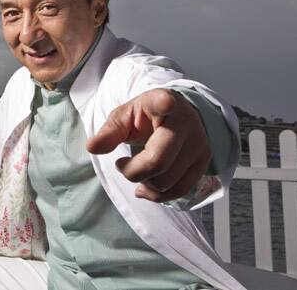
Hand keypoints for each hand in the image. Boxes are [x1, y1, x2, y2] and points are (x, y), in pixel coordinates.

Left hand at [86, 88, 210, 202]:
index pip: (164, 102)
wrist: (176, 117)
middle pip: (158, 161)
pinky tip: (145, 187)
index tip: (166, 103)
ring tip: (137, 170)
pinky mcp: (204, 162)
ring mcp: (198, 143)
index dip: (165, 103)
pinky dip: (158, 195)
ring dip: (145, 183)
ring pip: (167, 181)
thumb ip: (109, 132)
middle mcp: (186, 122)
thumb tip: (92, 147)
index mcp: (161, 102)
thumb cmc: (146, 116)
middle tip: (122, 164)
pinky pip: (179, 190)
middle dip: (133, 171)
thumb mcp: (123, 117)